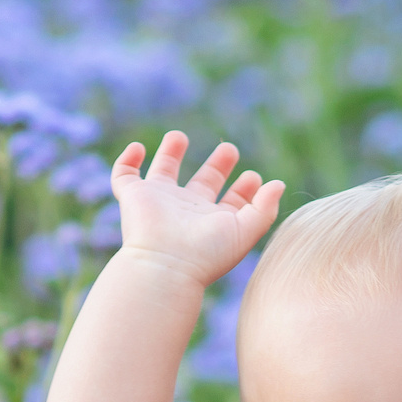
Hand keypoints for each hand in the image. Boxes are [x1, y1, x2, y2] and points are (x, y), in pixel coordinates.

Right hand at [109, 131, 284, 287]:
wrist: (166, 265)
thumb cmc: (208, 253)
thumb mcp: (246, 231)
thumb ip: (265, 207)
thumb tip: (277, 184)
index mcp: (214, 222)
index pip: (232, 203)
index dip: (245, 190)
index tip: (255, 176)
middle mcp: (188, 212)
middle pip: (203, 185)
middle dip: (217, 166)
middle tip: (230, 149)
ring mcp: (159, 203)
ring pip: (163, 173)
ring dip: (170, 154)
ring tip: (179, 136)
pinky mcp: (133, 197)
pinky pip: (124, 175)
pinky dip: (126, 161)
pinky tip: (136, 147)